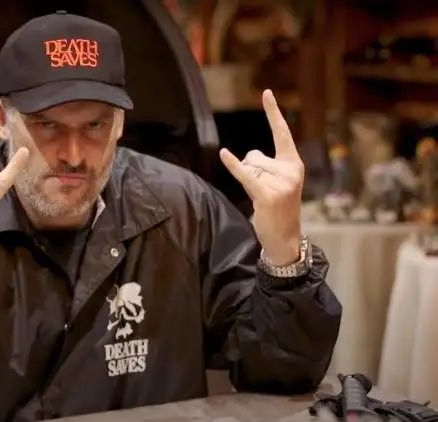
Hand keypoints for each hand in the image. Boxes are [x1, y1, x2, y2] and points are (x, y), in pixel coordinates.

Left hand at [219, 89, 303, 265]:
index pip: (282, 133)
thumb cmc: (278, 207)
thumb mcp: (278, 181)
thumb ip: (265, 164)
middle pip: (254, 156)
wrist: (285, 237)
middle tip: (264, 191)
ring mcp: (281, 183)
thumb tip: (246, 158)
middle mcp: (291, 170)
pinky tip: (224, 154)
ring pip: (248, 168)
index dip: (273, 112)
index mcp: (294, 164)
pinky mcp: (267, 195)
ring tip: (262, 198)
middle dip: (251, 171)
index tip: (266, 93)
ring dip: (248, 181)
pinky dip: (233, 166)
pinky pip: (245, 175)